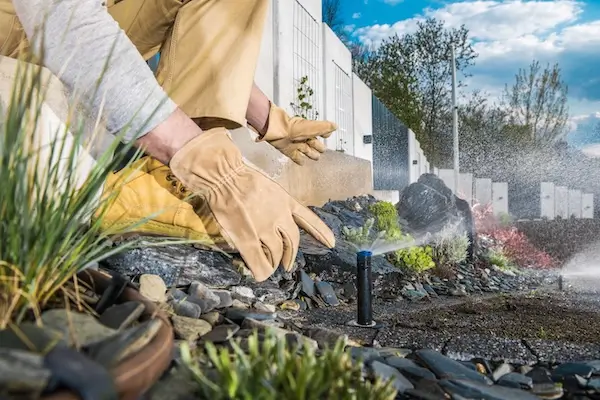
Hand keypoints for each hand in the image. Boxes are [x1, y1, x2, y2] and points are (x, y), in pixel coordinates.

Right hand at [168, 127, 334, 280]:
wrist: (224, 176)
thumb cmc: (241, 176)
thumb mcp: (269, 186)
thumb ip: (276, 203)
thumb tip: (277, 220)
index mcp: (286, 201)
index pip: (309, 219)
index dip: (321, 233)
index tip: (332, 243)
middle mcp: (280, 216)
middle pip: (292, 242)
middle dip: (289, 255)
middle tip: (286, 264)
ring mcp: (265, 228)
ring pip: (276, 253)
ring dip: (274, 262)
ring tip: (271, 267)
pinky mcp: (248, 238)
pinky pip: (259, 261)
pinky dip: (261, 271)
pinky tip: (261, 275)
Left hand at [257, 104, 336, 164]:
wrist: (278, 132)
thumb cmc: (295, 128)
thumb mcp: (313, 127)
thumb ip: (325, 127)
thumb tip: (335, 126)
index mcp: (309, 130)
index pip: (319, 132)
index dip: (324, 134)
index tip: (327, 136)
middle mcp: (302, 137)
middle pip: (313, 143)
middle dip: (318, 147)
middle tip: (323, 150)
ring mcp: (295, 144)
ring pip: (305, 150)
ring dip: (311, 154)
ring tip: (316, 157)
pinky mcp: (288, 151)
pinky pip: (295, 157)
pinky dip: (299, 160)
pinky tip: (302, 163)